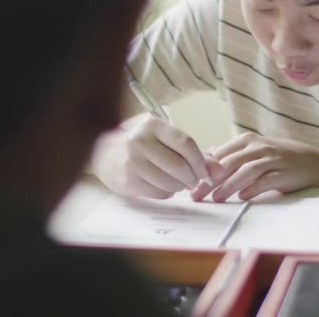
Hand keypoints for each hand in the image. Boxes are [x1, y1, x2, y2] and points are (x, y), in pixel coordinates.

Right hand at [91, 116, 222, 198]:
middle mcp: (140, 141)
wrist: (100, 151)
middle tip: (194, 180)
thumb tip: (218, 170)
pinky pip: (159, 193)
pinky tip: (161, 185)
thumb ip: (191, 151)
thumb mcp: (162, 138)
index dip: (202, 161)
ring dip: (180, 187)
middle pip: (180, 166)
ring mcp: (132, 161)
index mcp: (152, 125)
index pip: (186, 143)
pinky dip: (167, 193)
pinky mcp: (127, 180)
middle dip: (193, 177)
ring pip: (171, 183)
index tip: (207, 172)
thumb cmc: (138, 142)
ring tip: (176, 181)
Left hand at [191, 132, 318, 201]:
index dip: (203, 170)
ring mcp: (274, 159)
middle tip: (197, 195)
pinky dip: (254, 188)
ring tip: (216, 198)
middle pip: (229, 163)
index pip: (219, 154)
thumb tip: (206, 160)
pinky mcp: (286, 173)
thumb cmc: (279, 159)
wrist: (315, 164)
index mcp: (247, 141)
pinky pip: (267, 180)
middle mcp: (259, 147)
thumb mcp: (254, 152)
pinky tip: (243, 198)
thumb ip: (232, 156)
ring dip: (229, 185)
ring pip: (246, 170)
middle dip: (210, 180)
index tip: (190, 185)